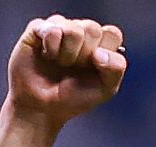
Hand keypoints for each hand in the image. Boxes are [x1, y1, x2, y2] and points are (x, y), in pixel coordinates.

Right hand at [7, 15, 126, 126]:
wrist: (41, 110)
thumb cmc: (71, 98)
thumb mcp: (105, 89)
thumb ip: (116, 68)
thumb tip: (100, 52)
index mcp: (100, 43)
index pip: (112, 34)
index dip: (104, 52)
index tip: (93, 68)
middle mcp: (81, 32)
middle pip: (92, 29)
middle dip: (83, 56)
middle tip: (72, 69)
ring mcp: (60, 28)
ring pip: (72, 29)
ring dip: (66, 54)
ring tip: (58, 63)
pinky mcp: (38, 29)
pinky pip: (51, 29)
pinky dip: (50, 46)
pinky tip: (46, 56)